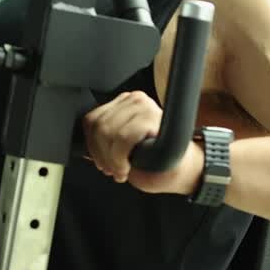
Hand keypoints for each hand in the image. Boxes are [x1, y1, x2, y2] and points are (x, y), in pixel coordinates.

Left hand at [82, 90, 204, 194]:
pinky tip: (127, 167)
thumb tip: (86, 144)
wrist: (182, 169)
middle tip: (111, 169)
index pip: (92, 119)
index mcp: (124, 103)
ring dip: (110, 158)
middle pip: (98, 126)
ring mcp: (144, 107)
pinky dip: (119, 157)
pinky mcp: (152, 118)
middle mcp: (134, 99)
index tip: (99, 161)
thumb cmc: (155, 160)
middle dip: (100, 154)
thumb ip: (106, 138)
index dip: (91, 145)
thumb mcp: (123, 145)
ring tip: (119, 169)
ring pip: (108, 131)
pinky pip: (123, 137)